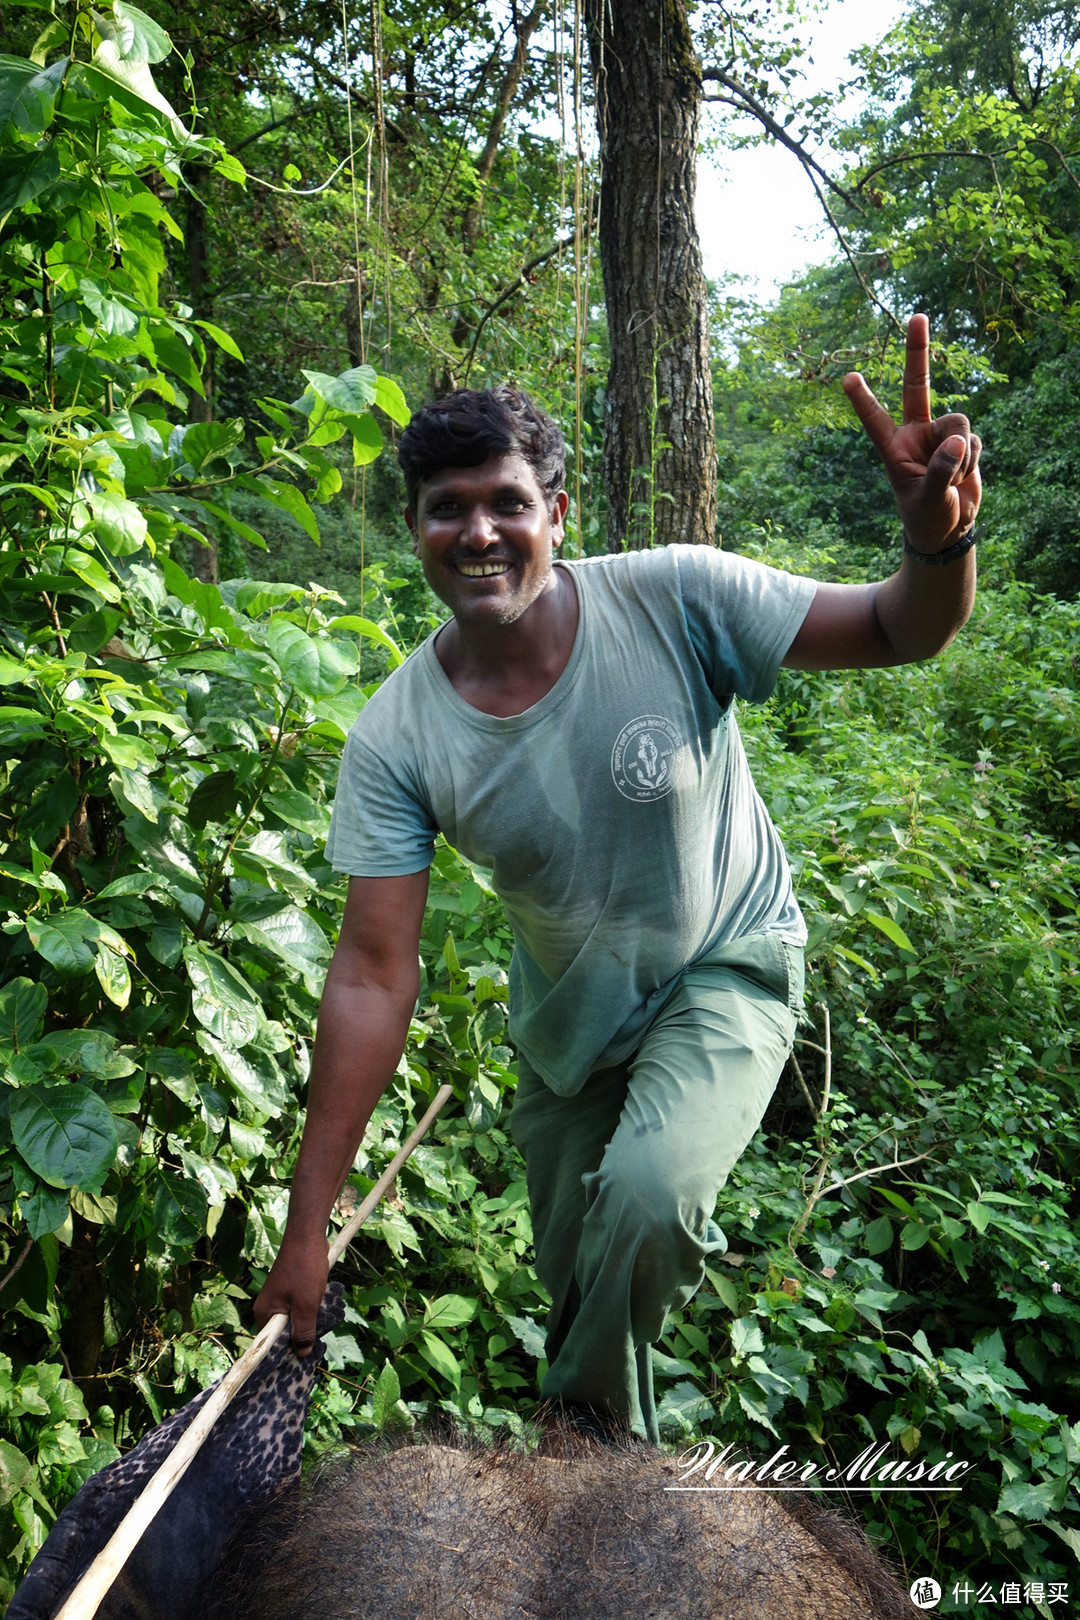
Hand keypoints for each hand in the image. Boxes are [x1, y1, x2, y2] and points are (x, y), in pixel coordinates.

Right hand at [253, 1229, 329, 1356]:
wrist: (307, 1237)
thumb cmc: (304, 1269)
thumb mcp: (306, 1305)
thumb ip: (303, 1332)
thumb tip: (302, 1355)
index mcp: (264, 1314)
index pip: (271, 1346)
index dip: (287, 1355)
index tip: (305, 1359)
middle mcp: (268, 1309)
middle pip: (284, 1335)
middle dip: (301, 1338)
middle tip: (319, 1337)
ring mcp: (279, 1300)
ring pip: (294, 1323)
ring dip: (308, 1324)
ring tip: (322, 1320)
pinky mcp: (290, 1293)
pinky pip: (299, 1311)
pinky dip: (310, 1312)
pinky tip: (321, 1308)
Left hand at [843, 314, 981, 552]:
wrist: (948, 529)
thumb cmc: (926, 517)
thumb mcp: (928, 499)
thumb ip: (941, 471)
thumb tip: (959, 442)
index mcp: (893, 448)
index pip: (875, 419)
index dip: (863, 399)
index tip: (848, 377)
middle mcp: (915, 434)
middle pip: (916, 385)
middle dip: (917, 351)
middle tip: (916, 315)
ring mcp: (940, 435)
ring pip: (958, 423)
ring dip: (961, 452)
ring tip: (954, 477)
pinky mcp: (963, 442)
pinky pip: (973, 440)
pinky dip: (972, 459)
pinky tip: (964, 475)